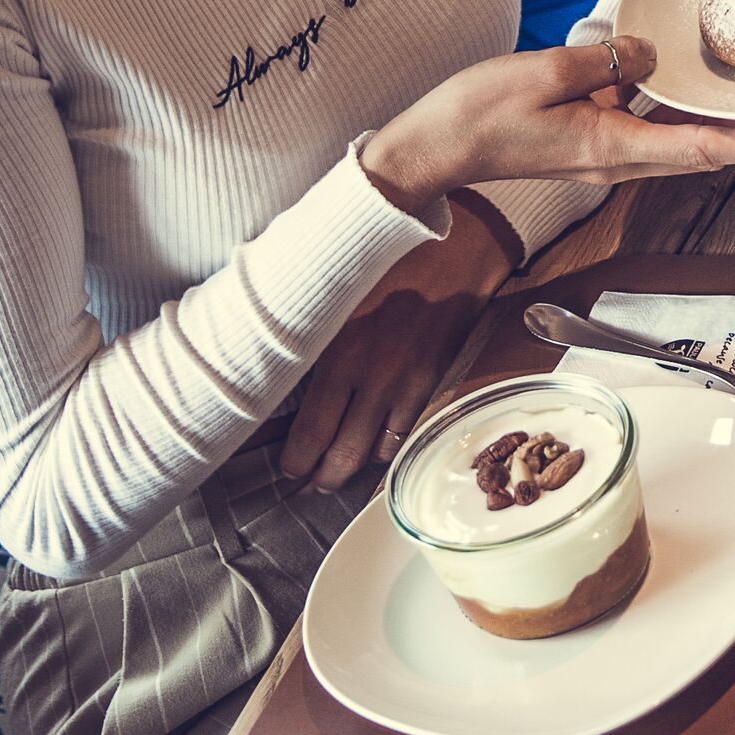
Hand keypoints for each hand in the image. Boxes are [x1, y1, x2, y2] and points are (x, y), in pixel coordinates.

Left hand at [283, 207, 513, 490]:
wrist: (453, 249)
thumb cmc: (388, 260)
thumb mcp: (337, 293)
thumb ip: (313, 335)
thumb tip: (280, 364)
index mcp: (337, 355)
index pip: (308, 432)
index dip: (295, 461)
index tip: (287, 468)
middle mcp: (370, 379)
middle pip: (340, 454)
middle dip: (321, 477)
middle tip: (309, 484)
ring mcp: (405, 385)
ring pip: (374, 452)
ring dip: (353, 468)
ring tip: (337, 473)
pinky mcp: (432, 383)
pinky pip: (404, 432)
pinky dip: (386, 447)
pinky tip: (375, 447)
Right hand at [361, 31, 734, 220]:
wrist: (432, 148)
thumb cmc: (477, 113)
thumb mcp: (544, 70)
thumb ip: (604, 62)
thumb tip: (648, 53)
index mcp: (610, 147)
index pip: (700, 150)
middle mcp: (615, 160)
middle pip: (699, 152)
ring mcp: (602, 156)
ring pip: (675, 143)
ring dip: (715, 125)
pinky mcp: (588, 145)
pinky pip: (645, 130)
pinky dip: (674, 114)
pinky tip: (681, 84)